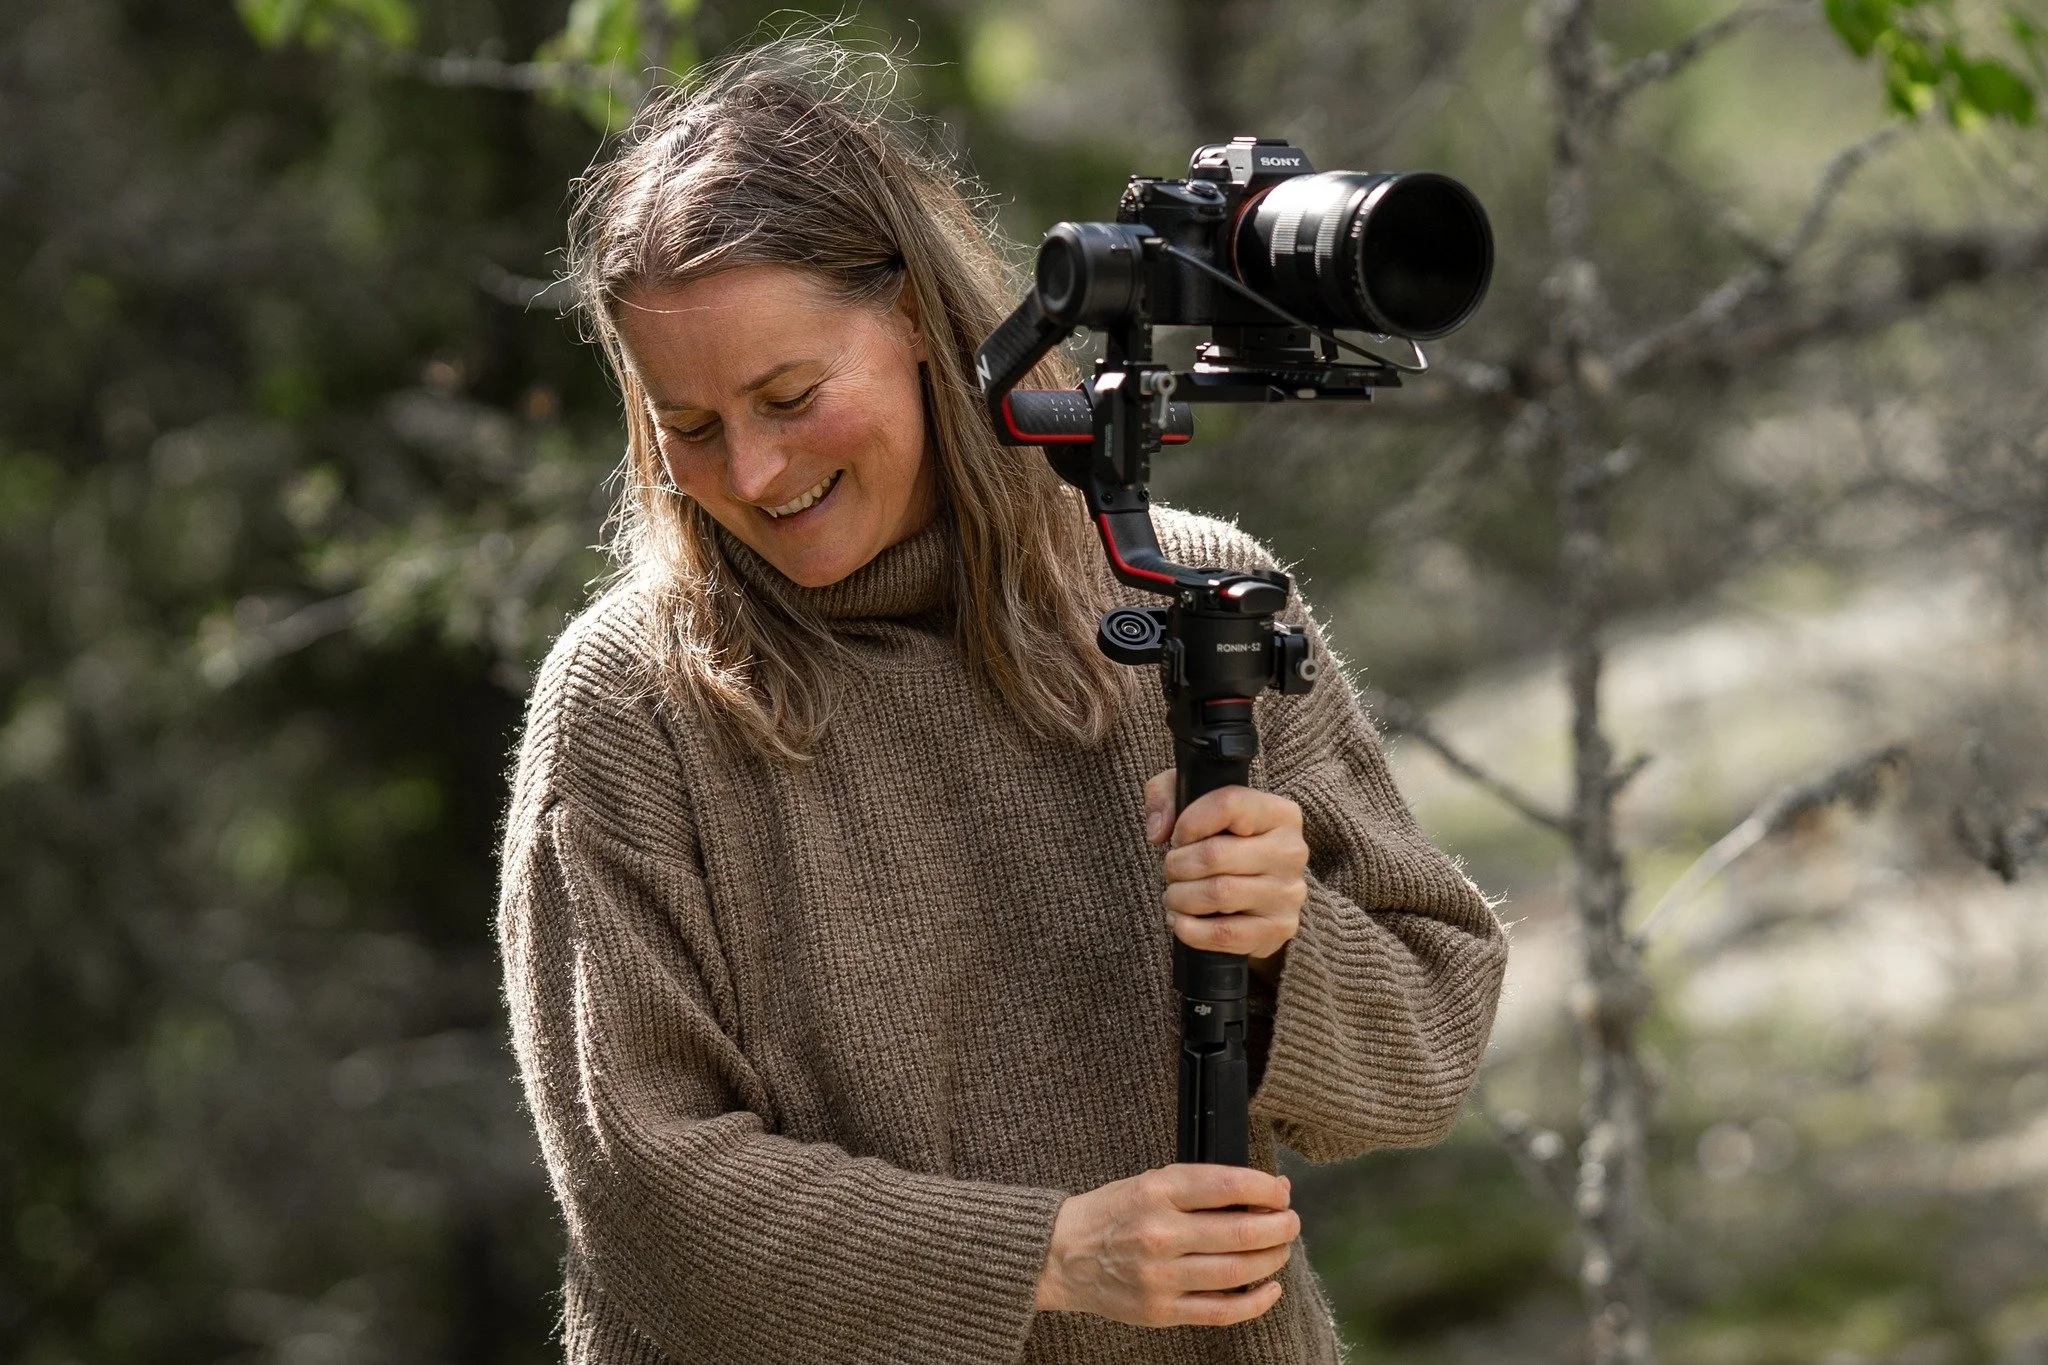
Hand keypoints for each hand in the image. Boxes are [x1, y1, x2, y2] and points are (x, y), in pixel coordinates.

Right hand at [1034, 1163, 1297, 1325]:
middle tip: (1289, 1222)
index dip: (1267, 1189)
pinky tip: (1269, 1289)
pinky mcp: (1161, 1311)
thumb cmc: (1112, 1213)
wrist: (1062, 1255)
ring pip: (1238, 1272)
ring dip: (1272, 1260)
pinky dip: (1256, 1302)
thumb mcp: (1150, 1183)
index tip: (1281, 1191)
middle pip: (1242, 1233)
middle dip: (1280, 1227)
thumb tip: (1265, 1192)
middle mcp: (1159, 1234)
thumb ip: (1201, 1187)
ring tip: (1279, 1250)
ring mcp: (1161, 1277)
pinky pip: (1222, 1312)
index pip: (1228, 1186)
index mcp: (1156, 1192)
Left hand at [1144, 770, 1307, 973]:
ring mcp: (1289, 893)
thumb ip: (1165, 794)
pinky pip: (1224, 933)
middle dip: (1177, 865)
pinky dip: (1190, 930)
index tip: (1178, 836)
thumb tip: (1158, 832)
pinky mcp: (1279, 929)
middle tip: (1172, 870)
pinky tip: (1180, 921)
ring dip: (1180, 897)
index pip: (1228, 804)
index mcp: (1280, 813)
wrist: (1255, 890)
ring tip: (1175, 894)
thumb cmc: (1222, 840)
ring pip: (1216, 894)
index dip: (1188, 822)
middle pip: (1214, 854)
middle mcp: (1292, 851)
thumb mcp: (1194, 800)